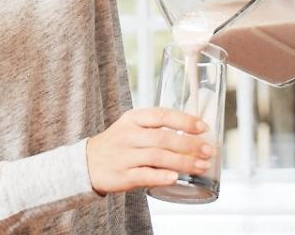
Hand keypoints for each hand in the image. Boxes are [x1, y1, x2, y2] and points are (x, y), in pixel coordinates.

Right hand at [85, 108, 214, 195]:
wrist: (86, 164)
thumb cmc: (117, 144)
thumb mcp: (131, 127)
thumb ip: (156, 127)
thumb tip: (193, 133)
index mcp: (133, 119)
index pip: (161, 115)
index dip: (184, 120)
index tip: (203, 127)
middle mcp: (128, 135)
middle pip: (163, 138)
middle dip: (189, 144)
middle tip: (208, 151)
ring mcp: (124, 156)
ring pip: (157, 157)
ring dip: (183, 162)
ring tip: (202, 166)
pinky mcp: (122, 176)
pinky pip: (144, 175)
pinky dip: (161, 176)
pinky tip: (176, 178)